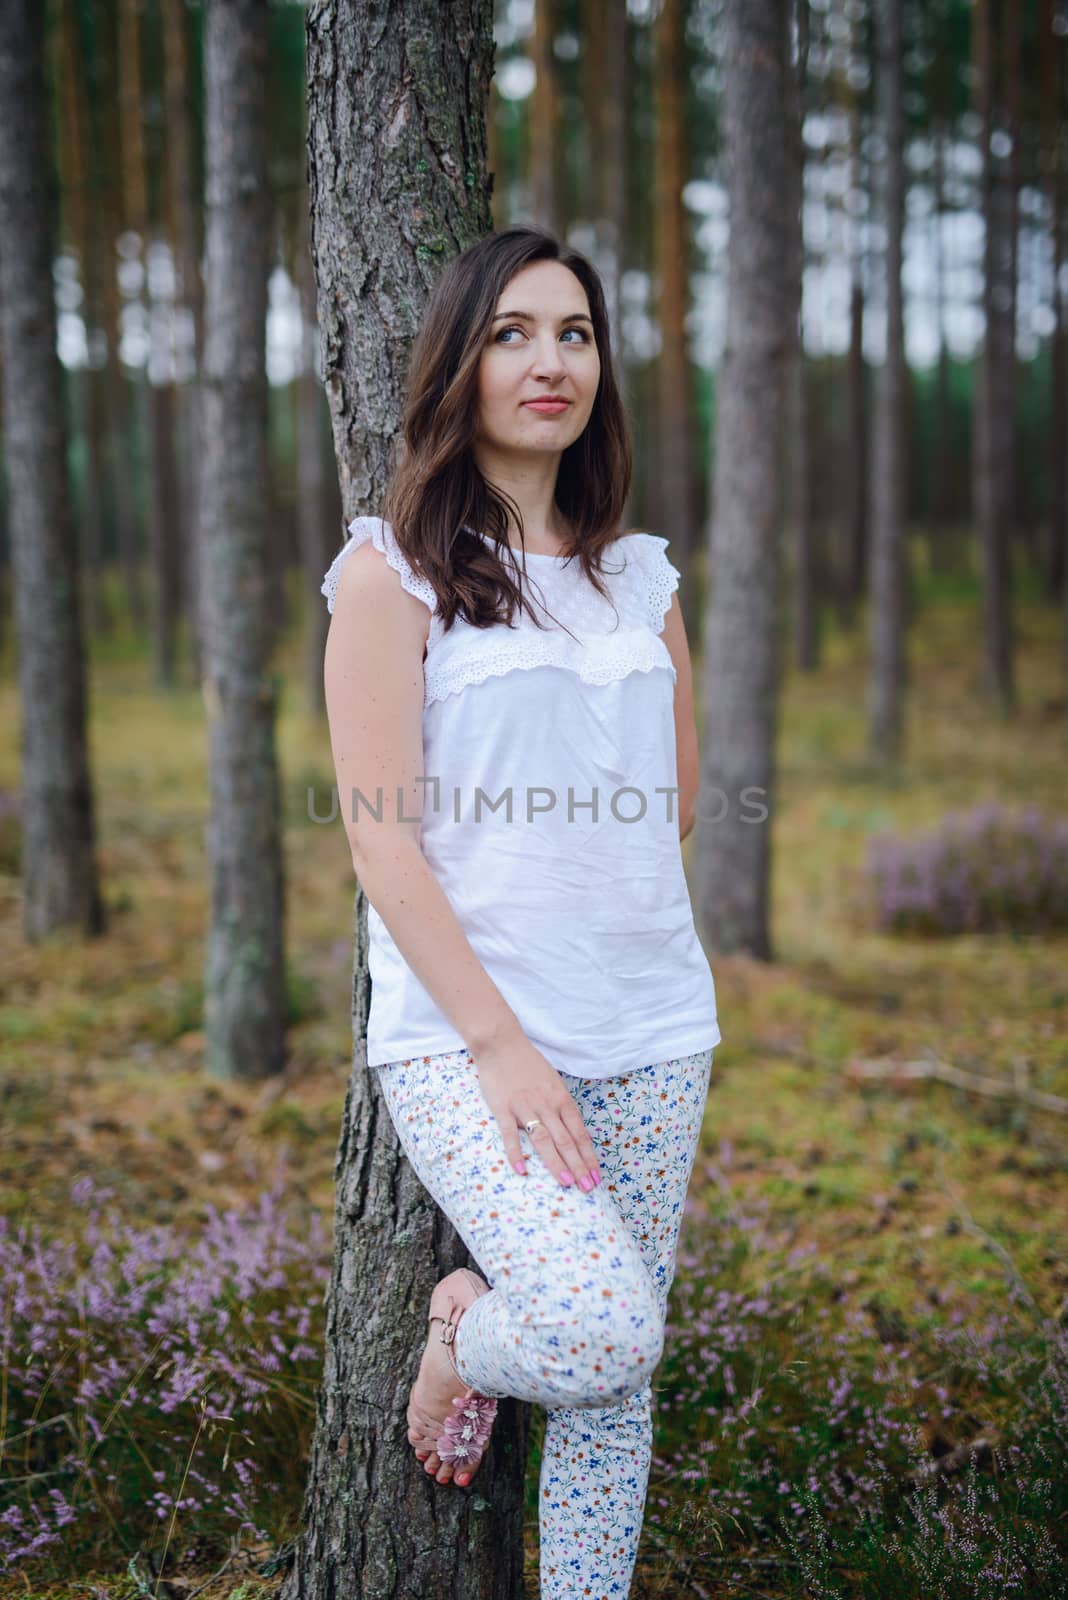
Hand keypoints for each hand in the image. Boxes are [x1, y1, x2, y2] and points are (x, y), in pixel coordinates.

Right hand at [472, 1033, 602, 1191]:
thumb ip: (563, 1106)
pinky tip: (522, 1171)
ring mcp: (525, 1107)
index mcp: (561, 1098)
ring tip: (567, 1183)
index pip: (579, 1133)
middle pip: (566, 1140)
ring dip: (556, 1163)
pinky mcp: (503, 1108)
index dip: (589, 1156)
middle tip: (588, 1188)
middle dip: (579, 1166)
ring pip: (544, 1140)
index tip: (597, 1175)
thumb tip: (576, 1132)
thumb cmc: (529, 1064)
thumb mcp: (554, 1082)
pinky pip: (510, 1134)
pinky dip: (516, 1153)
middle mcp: (547, 1104)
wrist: (502, 1044)